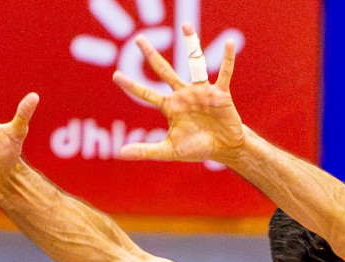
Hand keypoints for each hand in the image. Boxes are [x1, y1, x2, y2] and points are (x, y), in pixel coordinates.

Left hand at [112, 23, 242, 163]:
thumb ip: (145, 151)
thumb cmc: (196, 149)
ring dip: (191, 44)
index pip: (146, 94)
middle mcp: (183, 94)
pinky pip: (224, 73)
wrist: (223, 148)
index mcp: (170, 107)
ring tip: (186, 25)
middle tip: (138, 38)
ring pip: (195, 63)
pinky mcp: (220, 93)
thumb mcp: (169, 151)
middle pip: (164, 70)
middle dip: (151, 55)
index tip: (115, 75)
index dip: (132, 85)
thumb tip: (119, 153)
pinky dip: (228, 59)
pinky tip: (229, 44)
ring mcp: (201, 91)